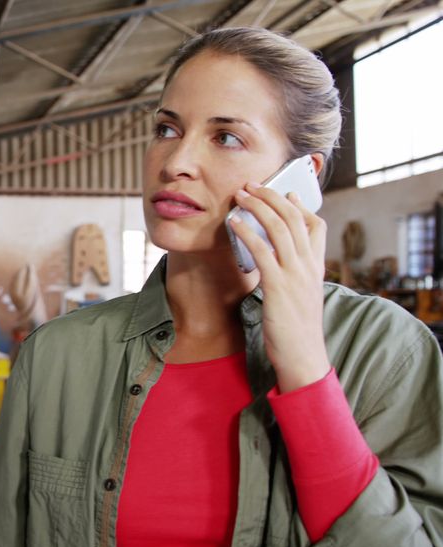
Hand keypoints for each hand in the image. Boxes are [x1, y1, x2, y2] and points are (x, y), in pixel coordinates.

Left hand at [229, 182, 330, 392]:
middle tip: (252, 184)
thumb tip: (274, 257)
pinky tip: (234, 223)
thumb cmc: (296, 328)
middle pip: (295, 219)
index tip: (286, 194)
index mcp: (316, 267)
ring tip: (240, 195)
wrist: (303, 356)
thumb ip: (293, 274)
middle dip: (272, 197)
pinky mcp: (278, 287)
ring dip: (258, 207)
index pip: (317, 226)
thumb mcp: (300, 296)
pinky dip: (248, 233)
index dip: (301, 207)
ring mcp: (296, 275)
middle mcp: (309, 267)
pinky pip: (262, 251)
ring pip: (280, 229)